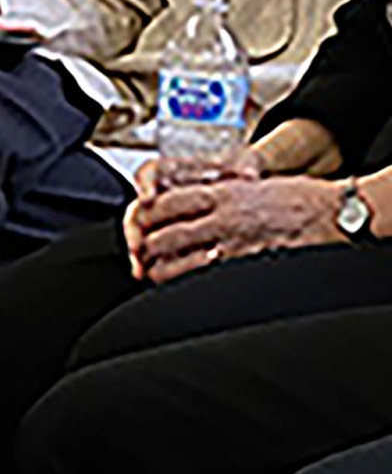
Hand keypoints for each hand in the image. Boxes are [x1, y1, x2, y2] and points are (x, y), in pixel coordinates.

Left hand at [134, 162, 341, 286]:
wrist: (336, 213)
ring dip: (160, 269)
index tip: (137, 224)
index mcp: (222, 194)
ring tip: (152, 273)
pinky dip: (187, 284)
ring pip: (179, 261)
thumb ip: (218, 195)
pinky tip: (182, 289)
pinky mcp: (247, 266)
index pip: (164, 203)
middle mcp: (223, 218)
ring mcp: (235, 245)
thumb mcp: (251, 184)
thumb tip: (189, 204)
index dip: (143, 216)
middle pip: (163, 234)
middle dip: (144, 247)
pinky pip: (206, 280)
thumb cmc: (300, 199)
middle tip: (138, 255)